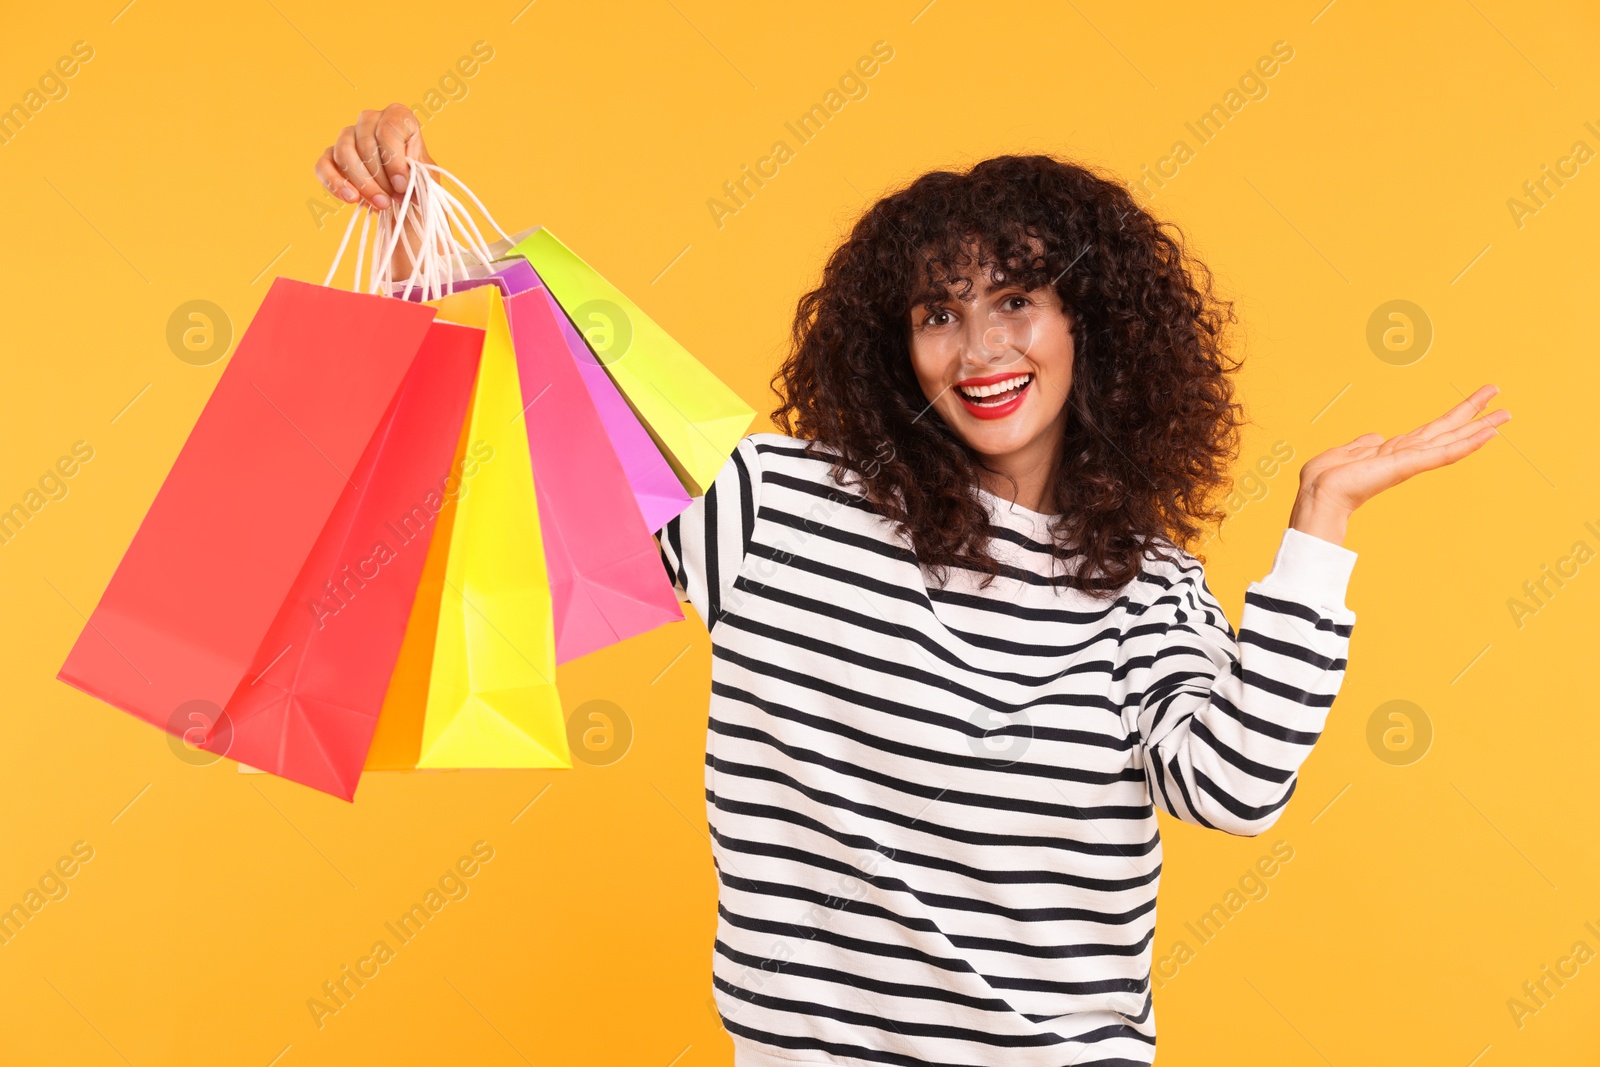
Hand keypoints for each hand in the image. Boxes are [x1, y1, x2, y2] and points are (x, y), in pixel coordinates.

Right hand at [314, 103, 433, 211]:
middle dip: (380, 176)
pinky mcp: (330, 157)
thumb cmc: (418, 187)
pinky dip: (335, 183)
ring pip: (344, 152)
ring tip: (380, 204)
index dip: (395, 158)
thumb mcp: (426, 181)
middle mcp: (371, 121)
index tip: (402, 185)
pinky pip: (323, 165)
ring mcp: (348, 137)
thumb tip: (400, 180)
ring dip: (362, 182)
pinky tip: (351, 198)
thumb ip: (416, 175)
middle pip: (366, 142)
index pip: (390, 126)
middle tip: (393, 200)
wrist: (406, 206)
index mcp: (398, 118)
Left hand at [1287, 383, 1510, 544]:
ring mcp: (1411, 461)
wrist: (1319, 494)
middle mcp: (1408, 456)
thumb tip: (1376, 436)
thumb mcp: (1346, 452)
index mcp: (1393, 451)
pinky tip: (1488, 434)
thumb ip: (1363, 443)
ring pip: (1452, 440)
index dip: (1453, 419)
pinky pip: (1443, 453)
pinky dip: (1467, 444)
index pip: (1430, 432)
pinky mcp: (1409, 466)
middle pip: (1448, 432)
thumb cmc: (1326, 478)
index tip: (1475, 405)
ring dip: (1480, 427)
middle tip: (1505, 405)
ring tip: (1507, 414)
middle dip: (1475, 417)